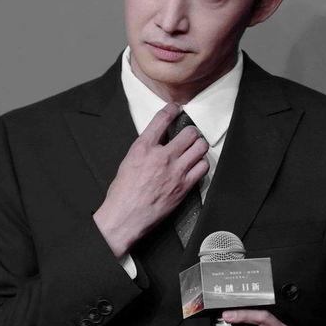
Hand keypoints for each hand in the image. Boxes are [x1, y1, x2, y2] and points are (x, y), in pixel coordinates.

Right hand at [93, 102, 208, 257]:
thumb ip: (144, 149)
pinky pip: (203, 168)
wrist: (125, 217)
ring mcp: (175, 172)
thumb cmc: (122, 193)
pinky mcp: (184, 186)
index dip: (171, 110)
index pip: (161, 120)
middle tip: (190, 134)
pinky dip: (201, 163)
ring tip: (195, 148)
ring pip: (200, 148)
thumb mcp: (128, 161)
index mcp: (143, 148)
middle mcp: (161, 156)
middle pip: (189, 133)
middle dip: (191, 131)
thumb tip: (157, 142)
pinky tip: (196, 165)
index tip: (175, 109)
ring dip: (199, 146)